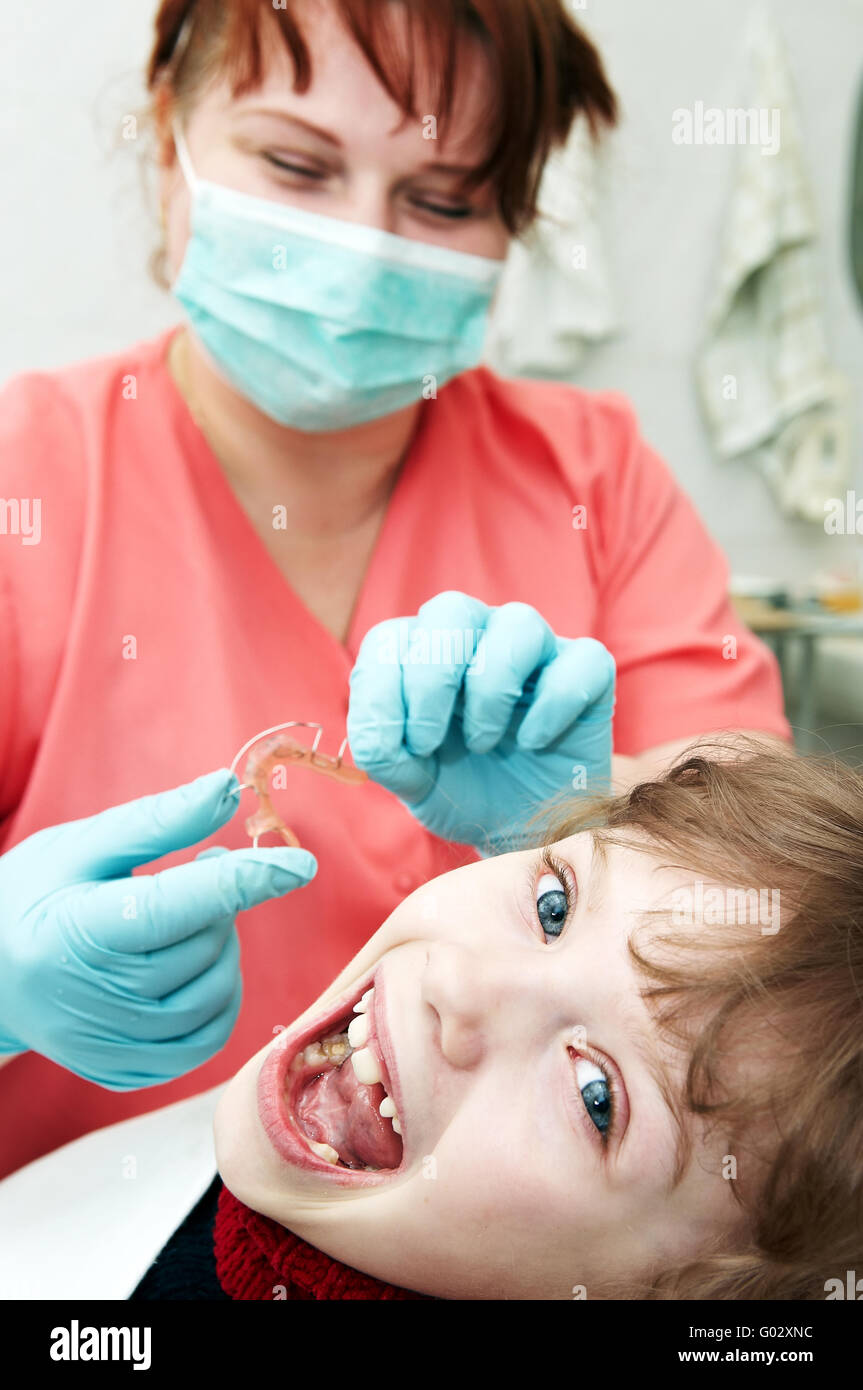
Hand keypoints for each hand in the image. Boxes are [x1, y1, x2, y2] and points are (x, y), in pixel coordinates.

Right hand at [0, 769, 316, 1088]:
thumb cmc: (33, 896)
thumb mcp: (82, 846)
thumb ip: (157, 821)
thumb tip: (227, 789)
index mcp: (75, 932)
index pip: (176, 907)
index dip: (243, 882)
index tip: (302, 863)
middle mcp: (92, 999)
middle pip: (202, 947)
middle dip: (220, 904)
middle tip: (197, 874)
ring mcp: (109, 1045)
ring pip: (215, 994)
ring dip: (221, 950)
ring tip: (188, 920)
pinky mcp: (124, 1072)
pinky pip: (206, 1040)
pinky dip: (218, 998)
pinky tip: (193, 965)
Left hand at [347, 591, 614, 851]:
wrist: (526, 828)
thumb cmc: (464, 788)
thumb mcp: (412, 781)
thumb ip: (384, 754)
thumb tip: (378, 738)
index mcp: (424, 651)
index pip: (389, 639)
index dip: (381, 692)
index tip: (392, 749)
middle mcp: (479, 635)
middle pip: (451, 611)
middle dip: (431, 679)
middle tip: (429, 742)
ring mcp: (536, 648)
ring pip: (518, 623)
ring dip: (490, 689)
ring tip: (482, 743)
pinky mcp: (587, 672)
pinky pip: (580, 661)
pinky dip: (553, 704)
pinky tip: (534, 742)